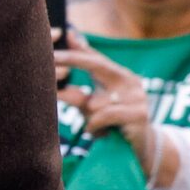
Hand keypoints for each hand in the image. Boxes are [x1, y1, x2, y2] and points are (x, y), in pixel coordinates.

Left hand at [54, 42, 162, 178]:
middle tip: (50, 58)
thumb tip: (59, 81)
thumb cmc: (110, 125)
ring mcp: (137, 97)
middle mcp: (130, 82)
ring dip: (87, 117)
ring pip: (95, 101)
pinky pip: (103, 116)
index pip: (95, 58)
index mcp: (119, 76)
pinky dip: (94, 126)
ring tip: (94, 127)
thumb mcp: (90, 107)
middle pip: (97, 65)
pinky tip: (98, 133)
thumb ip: (77, 93)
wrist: (138, 150)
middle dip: (71, 60)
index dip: (75, 49)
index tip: (57, 38)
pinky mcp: (139, 114)